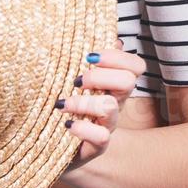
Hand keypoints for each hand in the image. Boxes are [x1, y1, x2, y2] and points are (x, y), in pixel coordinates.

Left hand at [56, 39, 144, 164]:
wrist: (52, 146)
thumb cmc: (66, 107)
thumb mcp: (75, 81)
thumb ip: (92, 61)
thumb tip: (114, 41)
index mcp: (113, 85)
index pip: (135, 66)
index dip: (117, 57)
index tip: (90, 56)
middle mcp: (115, 103)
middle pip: (127, 82)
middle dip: (100, 76)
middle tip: (76, 81)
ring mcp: (108, 125)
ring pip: (111, 107)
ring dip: (84, 102)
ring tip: (63, 104)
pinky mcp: (97, 147)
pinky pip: (102, 137)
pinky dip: (84, 129)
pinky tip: (69, 125)